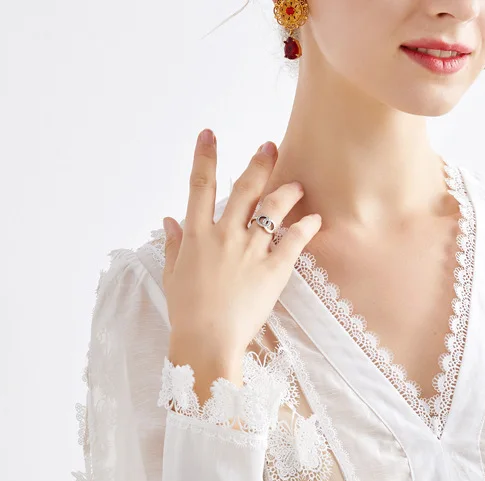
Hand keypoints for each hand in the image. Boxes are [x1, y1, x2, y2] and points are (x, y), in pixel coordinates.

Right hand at [162, 128, 320, 389]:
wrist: (207, 341)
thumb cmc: (187, 314)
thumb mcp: (173, 276)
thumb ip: (174, 245)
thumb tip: (170, 221)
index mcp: (197, 235)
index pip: (200, 186)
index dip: (204, 156)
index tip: (209, 134)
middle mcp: (225, 235)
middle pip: (245, 188)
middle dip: (259, 163)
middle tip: (270, 147)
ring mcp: (251, 250)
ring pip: (273, 208)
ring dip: (287, 191)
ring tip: (297, 185)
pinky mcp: (273, 270)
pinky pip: (294, 240)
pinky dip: (306, 226)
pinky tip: (314, 219)